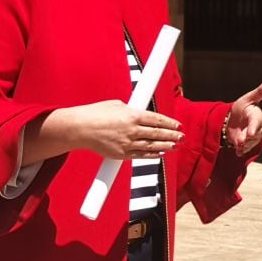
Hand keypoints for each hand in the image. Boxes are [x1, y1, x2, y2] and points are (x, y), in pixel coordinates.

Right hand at [67, 100, 183, 160]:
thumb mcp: (116, 105)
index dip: (169, 123)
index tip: (177, 124)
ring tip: (176, 145)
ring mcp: (127, 144)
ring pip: (152, 146)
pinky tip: (160, 153)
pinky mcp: (121, 154)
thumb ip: (131, 110)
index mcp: (132, 115)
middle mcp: (132, 130)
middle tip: (182, 136)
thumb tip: (141, 114)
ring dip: (166, 146)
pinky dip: (152, 155)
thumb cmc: (96, 113)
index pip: (156, 120)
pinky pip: (141, 155)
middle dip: (172, 135)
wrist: (80, 129)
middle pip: (157, 134)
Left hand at [225, 77, 261, 156]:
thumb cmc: (244, 107)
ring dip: (243, 145)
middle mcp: (257, 128)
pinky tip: (238, 152)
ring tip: (237, 145)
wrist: (233, 119)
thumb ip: (261, 91)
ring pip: (249, 143)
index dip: (254, 128)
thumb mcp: (249, 98)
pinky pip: (244, 149)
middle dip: (247, 139)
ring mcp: (251, 137)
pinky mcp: (245, 144)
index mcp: (257, 116)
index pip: (257, 122)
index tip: (250, 134)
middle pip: (254, 136)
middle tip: (240, 141)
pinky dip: (241, 151)